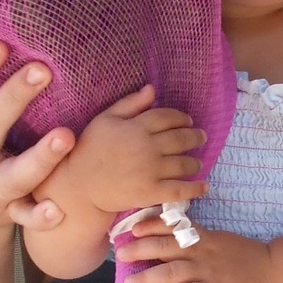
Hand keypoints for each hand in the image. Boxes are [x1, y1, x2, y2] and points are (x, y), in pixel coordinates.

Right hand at [66, 84, 207, 217]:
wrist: (79, 185)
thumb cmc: (89, 149)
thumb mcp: (105, 120)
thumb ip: (130, 104)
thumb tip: (152, 89)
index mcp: (136, 127)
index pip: (168, 117)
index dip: (182, 118)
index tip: (188, 121)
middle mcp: (147, 147)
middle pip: (181, 138)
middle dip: (195, 137)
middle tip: (201, 138)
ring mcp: (150, 171)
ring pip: (184, 164)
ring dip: (195, 162)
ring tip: (197, 162)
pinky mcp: (150, 192)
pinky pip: (179, 190)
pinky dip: (195, 188)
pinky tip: (204, 186)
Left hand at [114, 223, 275, 282]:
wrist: (274, 272)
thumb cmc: (247, 258)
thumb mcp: (221, 241)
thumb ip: (199, 240)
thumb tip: (172, 243)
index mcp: (203, 238)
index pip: (173, 227)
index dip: (150, 226)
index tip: (132, 229)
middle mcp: (201, 252)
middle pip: (165, 248)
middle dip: (140, 250)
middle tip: (119, 254)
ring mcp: (207, 272)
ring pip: (172, 272)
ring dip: (148, 277)